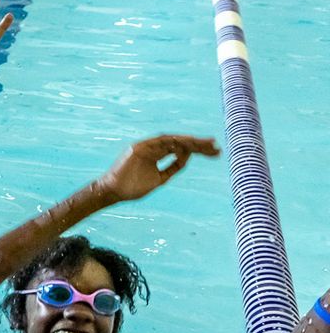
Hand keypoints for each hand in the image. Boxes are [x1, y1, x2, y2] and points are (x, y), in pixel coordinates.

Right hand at [97, 135, 219, 202]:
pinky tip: (189, 144)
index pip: (180, 150)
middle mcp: (153, 148)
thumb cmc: (134, 188)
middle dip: (199, 145)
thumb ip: (173, 167)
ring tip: (208, 144)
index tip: (214, 153)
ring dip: (190, 141)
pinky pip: (160, 142)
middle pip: (179, 144)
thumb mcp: (159, 178)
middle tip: (216, 147)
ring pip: (172, 141)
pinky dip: (174, 142)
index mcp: (157, 155)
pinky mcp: (139, 148)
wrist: (115, 192)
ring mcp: (146, 147)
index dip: (198, 150)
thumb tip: (187, 156)